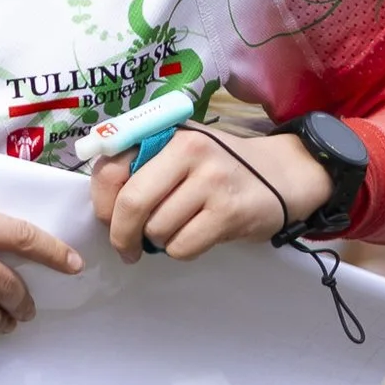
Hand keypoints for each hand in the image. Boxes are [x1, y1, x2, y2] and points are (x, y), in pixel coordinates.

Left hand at [94, 126, 334, 263]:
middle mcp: (189, 151)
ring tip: (179, 228)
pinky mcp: (229, 212)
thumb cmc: (218, 167)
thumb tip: (105, 206)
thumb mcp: (179, 151)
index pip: (112, 170)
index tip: (109, 219)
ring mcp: (211, 181)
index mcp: (167, 134)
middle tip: (126, 248)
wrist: (281, 176)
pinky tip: (199, 235)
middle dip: (121, 234)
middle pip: (132, 203)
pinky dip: (182, 250)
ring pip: (157, 230)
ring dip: (160, 240)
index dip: (103, 203)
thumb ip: (141, 166)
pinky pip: (182, 246)